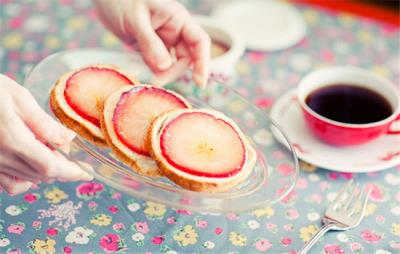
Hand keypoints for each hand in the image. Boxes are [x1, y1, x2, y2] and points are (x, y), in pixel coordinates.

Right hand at [0, 74, 91, 194]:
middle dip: (61, 170)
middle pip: (40, 176)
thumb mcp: (18, 98)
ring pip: (26, 181)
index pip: (50, 167)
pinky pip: (8, 183)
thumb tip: (68, 140)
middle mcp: (1, 158)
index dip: (71, 172)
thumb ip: (44, 123)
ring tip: (49, 153)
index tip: (86, 172)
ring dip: (44, 173)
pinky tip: (28, 161)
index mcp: (13, 141)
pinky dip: (24, 179)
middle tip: (72, 158)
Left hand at [94, 0, 210, 86]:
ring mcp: (162, 40)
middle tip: (156, 80)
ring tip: (149, 76)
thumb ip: (150, 43)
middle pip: (186, 57)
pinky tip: (142, 70)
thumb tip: (165, 67)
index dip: (203, 62)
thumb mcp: (135, 20)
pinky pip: (156, 64)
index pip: (199, 41)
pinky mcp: (150, 48)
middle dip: (174, 71)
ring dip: (163, 73)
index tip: (200, 82)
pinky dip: (152, 70)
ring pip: (171, 63)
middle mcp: (174, 30)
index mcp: (177, 19)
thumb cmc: (120, 0)